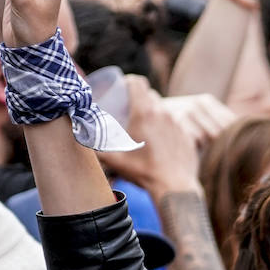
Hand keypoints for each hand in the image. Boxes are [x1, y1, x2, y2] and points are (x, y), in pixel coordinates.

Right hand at [99, 79, 234, 194]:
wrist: (174, 186)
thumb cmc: (143, 172)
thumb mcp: (114, 160)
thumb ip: (96, 147)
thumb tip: (82, 138)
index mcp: (145, 113)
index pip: (138, 83)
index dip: (129, 82)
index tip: (123, 89)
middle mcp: (163, 113)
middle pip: (150, 95)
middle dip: (140, 100)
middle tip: (130, 112)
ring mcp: (178, 123)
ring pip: (163, 110)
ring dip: (153, 114)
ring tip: (145, 129)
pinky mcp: (187, 135)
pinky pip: (175, 125)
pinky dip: (167, 128)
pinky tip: (160, 142)